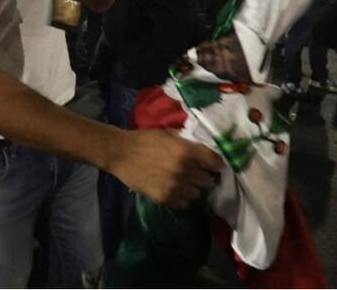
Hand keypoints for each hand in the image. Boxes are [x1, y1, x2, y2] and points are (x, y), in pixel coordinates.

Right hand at [106, 129, 222, 207]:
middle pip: (208, 180)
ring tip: (185, 183)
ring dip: (193, 188)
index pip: (216, 162)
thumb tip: (202, 145)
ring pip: (197, 194)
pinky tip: (174, 190)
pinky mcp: (164, 198)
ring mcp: (175, 186)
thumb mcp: (168, 133)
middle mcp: (184, 170)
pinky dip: (181, 198)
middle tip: (197, 173)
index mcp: (186, 151)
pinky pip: (183, 204)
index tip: (213, 164)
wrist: (120, 153)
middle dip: (204, 176)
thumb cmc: (143, 139)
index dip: (216, 163)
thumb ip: (186, 139)